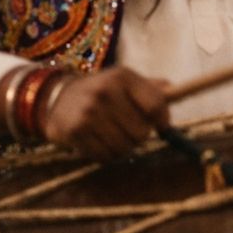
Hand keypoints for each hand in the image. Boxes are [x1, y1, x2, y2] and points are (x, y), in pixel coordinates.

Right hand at [41, 68, 169, 160]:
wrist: (57, 97)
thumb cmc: (102, 90)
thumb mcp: (125, 81)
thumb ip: (151, 88)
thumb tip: (174, 91)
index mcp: (123, 77)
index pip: (155, 104)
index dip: (163, 120)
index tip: (163, 125)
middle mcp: (105, 92)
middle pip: (142, 131)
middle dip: (140, 135)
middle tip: (131, 130)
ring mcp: (88, 112)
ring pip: (124, 147)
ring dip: (125, 148)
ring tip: (116, 137)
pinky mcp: (74, 132)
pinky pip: (104, 155)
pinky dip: (108, 155)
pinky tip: (101, 142)